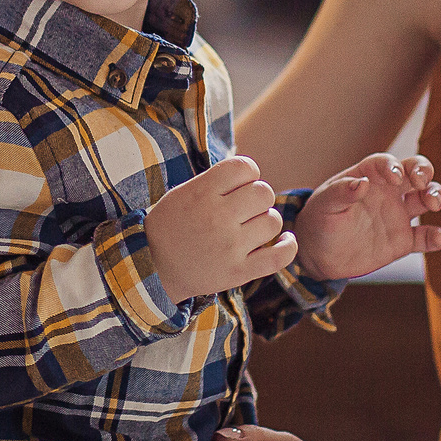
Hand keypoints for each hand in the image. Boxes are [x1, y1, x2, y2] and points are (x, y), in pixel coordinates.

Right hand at [146, 155, 295, 302]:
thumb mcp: (182, 193)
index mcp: (201, 193)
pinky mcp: (238, 272)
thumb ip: (216, 182)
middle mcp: (217, 218)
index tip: (240, 184)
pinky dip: (288, 246)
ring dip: (267, 221)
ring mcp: (229, 247)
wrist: (152, 269)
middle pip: (263, 193)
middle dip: (258, 197)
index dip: (248, 173)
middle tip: (245, 208)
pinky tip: (286, 239)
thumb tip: (253, 173)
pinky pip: (279, 257)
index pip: (244, 167)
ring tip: (252, 227)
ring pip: (273, 221)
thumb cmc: (170, 227)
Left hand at [292, 154, 440, 280]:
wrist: (318, 254)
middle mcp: (388, 192)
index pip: (386, 162)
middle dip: (424, 172)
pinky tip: (440, 237)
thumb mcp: (323, 205)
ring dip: (436, 195)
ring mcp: (397, 215)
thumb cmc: (319, 221)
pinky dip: (436, 236)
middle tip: (422, 183)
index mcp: (368, 176)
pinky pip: (425, 236)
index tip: (395, 177)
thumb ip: (340, 192)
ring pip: (426, 198)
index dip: (394, 165)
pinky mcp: (402, 240)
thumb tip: (361, 182)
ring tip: (433, 203)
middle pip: (415, 172)